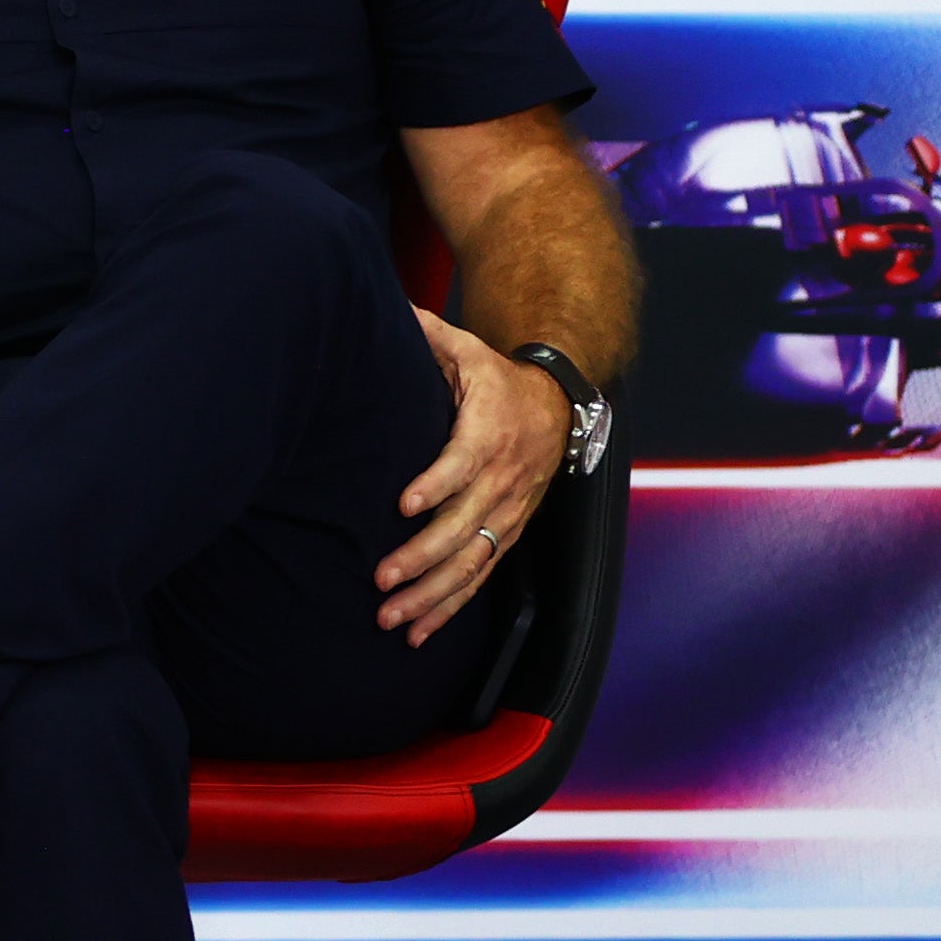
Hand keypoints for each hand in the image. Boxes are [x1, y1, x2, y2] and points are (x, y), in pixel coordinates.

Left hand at [379, 311, 571, 643]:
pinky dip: (451, 606)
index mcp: (489, 433)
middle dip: (422, 556)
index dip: (436, 483)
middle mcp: (503, 480)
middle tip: (382, 579)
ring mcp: (508, 513)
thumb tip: (391, 309)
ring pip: (472, 561)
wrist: (559, 404)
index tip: (404, 503)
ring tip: (391, 617)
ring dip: (432, 594)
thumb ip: (428, 334)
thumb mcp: (467, 350)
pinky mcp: (507, 533)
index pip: (463, 462)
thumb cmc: (496, 379)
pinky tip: (419, 630)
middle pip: (464, 525)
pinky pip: (480, 575)